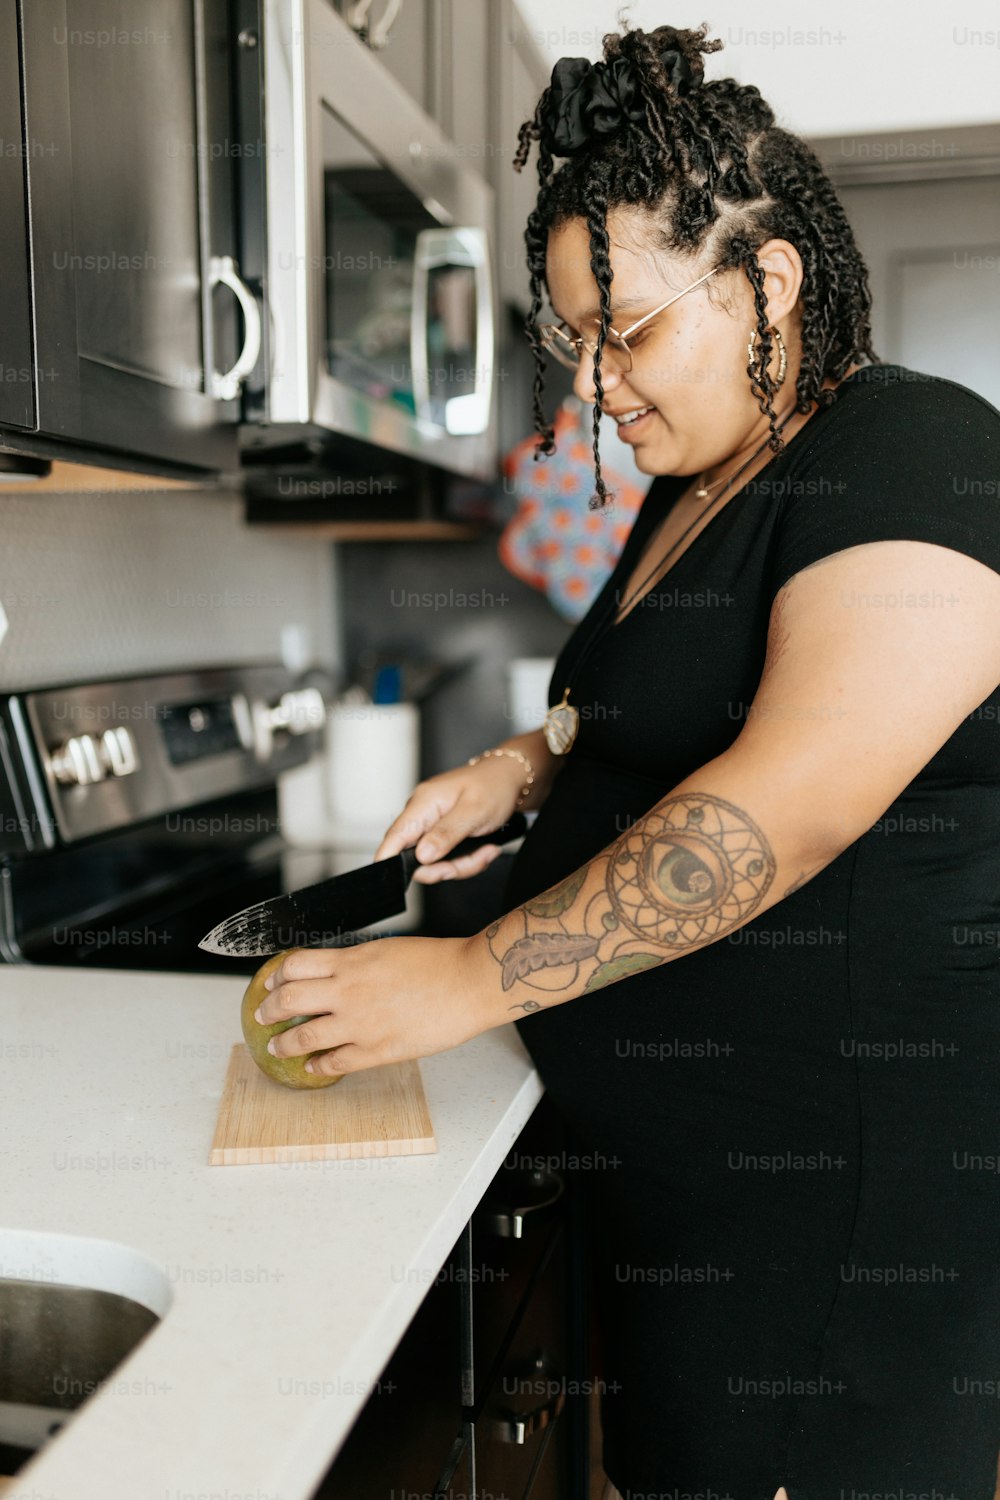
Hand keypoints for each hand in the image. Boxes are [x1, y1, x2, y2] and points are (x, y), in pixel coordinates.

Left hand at [251, 935, 491, 1074]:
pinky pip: (335, 1061)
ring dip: (284, 1043)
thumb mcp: (386, 950)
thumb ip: (357, 964)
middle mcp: (348, 990)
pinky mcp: (376, 1050)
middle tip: (262, 1014)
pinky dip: (318, 1065)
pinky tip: (314, 1066)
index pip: (295, 965)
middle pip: (289, 999)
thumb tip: (337, 974)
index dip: (277, 976)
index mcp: (351, 961)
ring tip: (277, 1046)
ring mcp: (359, 1023)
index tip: (270, 982)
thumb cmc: (438, 963)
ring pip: (304, 1036)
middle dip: (268, 1009)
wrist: (467, 982)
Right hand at [373, 759, 525, 883]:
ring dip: (464, 863)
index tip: (394, 881)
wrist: (514, 777)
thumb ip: (446, 834)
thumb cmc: (495, 785)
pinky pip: (450, 858)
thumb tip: (421, 856)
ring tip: (486, 850)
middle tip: (473, 860)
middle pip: (417, 858)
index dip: (388, 861)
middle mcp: (424, 814)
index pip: (394, 836)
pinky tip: (485, 847)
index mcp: (423, 803)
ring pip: (437, 863)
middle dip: (447, 867)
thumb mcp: (474, 811)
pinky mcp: (446, 834)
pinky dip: (469, 858)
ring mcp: (435, 826)